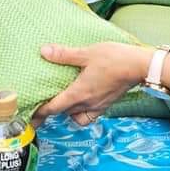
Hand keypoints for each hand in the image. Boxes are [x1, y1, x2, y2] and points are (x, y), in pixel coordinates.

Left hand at [33, 43, 151, 126]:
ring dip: (67, 112)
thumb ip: (65, 54)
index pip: (53, 108)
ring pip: (76, 116)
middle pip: (63, 113)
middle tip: (40, 109)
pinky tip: (82, 101)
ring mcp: (98, 105)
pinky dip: (82, 112)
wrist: (140, 66)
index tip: (29, 118)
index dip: (39, 114)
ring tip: (62, 103)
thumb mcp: (87, 53)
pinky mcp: (107, 103)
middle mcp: (87, 104)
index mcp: (78, 93)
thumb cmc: (115, 58)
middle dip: (50, 113)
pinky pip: (90, 115)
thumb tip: (44, 51)